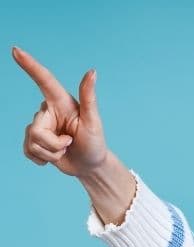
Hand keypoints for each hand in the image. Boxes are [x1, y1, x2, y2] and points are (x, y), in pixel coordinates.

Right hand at [12, 46, 107, 177]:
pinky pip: (29, 151)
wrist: (91, 166)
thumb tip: (92, 71)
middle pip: (36, 129)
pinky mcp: (34, 142)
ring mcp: (39, 127)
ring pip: (33, 142)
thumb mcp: (93, 122)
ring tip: (65, 149)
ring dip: (52, 153)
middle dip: (54, 145)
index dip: (29, 65)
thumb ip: (89, 97)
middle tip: (70, 143)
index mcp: (60, 102)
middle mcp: (47, 112)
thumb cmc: (95, 143)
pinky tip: (55, 156)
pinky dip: (44, 159)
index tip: (16, 50)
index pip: (43, 81)